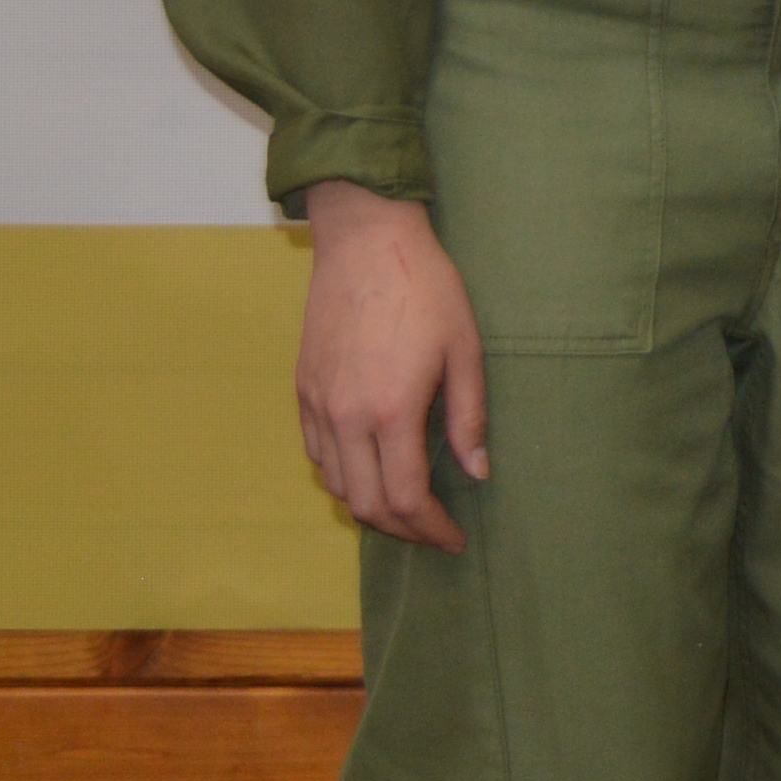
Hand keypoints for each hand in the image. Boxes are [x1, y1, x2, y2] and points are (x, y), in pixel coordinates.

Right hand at [297, 183, 487, 551]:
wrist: (366, 241)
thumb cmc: (427, 289)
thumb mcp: (466, 349)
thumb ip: (469, 417)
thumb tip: (477, 472)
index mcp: (391, 411)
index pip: (406, 499)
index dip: (431, 530)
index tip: (455, 539)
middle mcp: (346, 417)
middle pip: (367, 505)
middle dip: (403, 530)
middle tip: (434, 532)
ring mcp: (319, 405)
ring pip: (337, 486)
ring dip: (371, 507)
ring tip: (407, 508)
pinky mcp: (303, 390)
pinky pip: (318, 455)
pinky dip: (343, 477)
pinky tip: (370, 470)